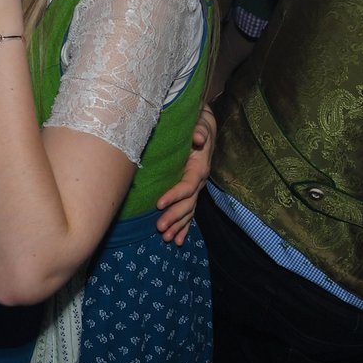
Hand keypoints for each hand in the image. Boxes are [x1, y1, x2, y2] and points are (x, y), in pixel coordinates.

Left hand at [155, 104, 215, 244]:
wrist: (204, 126)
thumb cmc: (196, 124)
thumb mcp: (199, 123)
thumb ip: (199, 129)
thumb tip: (198, 137)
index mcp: (199, 168)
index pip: (187, 186)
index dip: (174, 196)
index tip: (158, 204)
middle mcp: (199, 181)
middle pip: (188, 204)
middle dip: (174, 217)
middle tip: (159, 228)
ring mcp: (196, 188)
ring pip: (189, 211)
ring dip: (178, 225)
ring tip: (166, 238)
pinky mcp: (191, 191)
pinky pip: (189, 211)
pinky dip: (184, 226)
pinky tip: (177, 239)